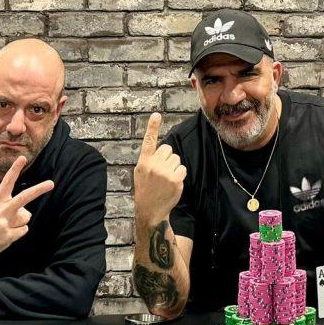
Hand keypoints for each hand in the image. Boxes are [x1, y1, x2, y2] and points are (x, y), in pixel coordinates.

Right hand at [0, 156, 53, 274]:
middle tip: (51, 183)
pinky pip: (23, 230)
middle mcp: (0, 210)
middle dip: (39, 189)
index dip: (15, 170)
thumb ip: (9, 208)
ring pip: (26, 217)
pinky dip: (17, 233)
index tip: (22, 158)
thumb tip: (26, 212)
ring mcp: (4, 223)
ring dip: (20, 223)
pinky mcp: (7, 236)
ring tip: (5, 228)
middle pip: (24, 197)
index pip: (7, 182)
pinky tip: (5, 236)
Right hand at [133, 112, 186, 226]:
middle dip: (167, 157)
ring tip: (166, 178)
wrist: (150, 210)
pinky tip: (172, 183)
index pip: (148, 141)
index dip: (152, 127)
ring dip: (174, 166)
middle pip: (168, 149)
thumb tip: (163, 149)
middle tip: (162, 171)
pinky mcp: (175, 179)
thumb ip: (150, 160)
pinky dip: (180, 174)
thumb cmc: (146, 190)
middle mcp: (153, 165)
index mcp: (143, 162)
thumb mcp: (141, 173)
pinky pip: (182, 167)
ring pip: (177, 158)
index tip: (157, 114)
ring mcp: (165, 172)